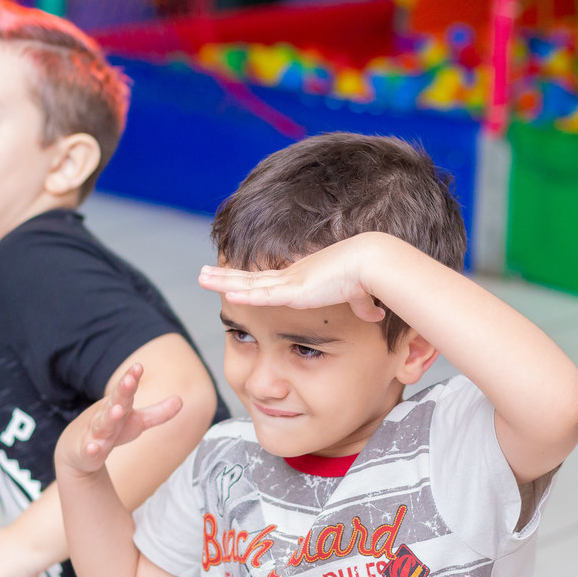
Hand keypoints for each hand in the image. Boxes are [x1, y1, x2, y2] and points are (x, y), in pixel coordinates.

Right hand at [55, 363, 182, 476]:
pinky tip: (94, 448)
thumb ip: (159, 413)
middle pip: (114, 402)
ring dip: (109, 418)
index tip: (138, 366)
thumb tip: (181, 400)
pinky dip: (91, 449)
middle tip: (128, 380)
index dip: (131, 378)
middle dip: (122, 391)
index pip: (126, 391)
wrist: (76, 450)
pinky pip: (89, 450)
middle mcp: (105, 416)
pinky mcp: (87, 452)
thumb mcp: (137, 422)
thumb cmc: (111, 430)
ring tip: (117, 410)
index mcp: (119, 406)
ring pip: (102, 425)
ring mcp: (94, 433)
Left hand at [198, 233, 387, 321]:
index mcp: (304, 279)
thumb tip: (376, 313)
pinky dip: (244, 295)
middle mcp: (292, 277)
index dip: (248, 280)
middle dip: (225, 276)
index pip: (268, 281)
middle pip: (250, 277)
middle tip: (204, 273)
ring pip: (248, 283)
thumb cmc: (370, 278)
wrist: (373, 263)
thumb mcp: (361, 297)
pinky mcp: (296, 290)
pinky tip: (225, 295)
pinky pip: (263, 295)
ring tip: (200, 278)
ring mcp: (291, 282)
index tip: (232, 280)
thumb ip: (363, 306)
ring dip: (223, 281)